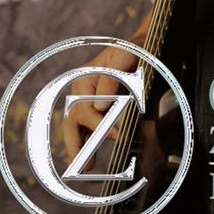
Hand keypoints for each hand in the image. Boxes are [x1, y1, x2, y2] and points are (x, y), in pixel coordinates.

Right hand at [62, 42, 139, 167]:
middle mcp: (81, 91)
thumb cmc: (132, 51)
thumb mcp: (123, 57)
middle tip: (82, 167)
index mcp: (84, 80)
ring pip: (77, 128)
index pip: (85, 110)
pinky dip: (89, 140)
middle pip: (72, 122)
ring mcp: (88, 99)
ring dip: (80, 147)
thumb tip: (99, 108)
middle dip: (76, 145)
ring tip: (86, 168)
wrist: (141, 46)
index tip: (115, 136)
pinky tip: (91, 154)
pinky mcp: (98, 105)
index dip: (99, 125)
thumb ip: (110, 79)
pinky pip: (89, 126)